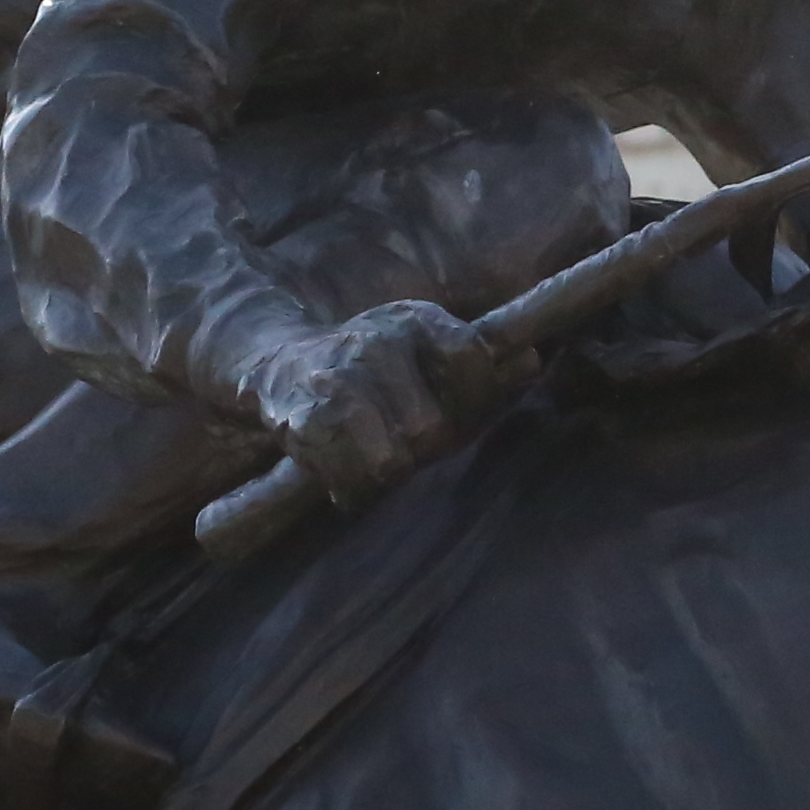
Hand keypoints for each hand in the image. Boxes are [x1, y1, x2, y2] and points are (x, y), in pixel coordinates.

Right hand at [238, 300, 513, 504]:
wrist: (282, 365)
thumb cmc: (380, 373)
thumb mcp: (432, 353)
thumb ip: (483, 363)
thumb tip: (528, 362)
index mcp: (417, 320)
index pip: (469, 358)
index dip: (470, 395)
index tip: (450, 403)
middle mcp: (377, 341)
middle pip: (431, 430)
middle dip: (424, 445)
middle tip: (404, 436)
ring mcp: (338, 379)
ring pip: (392, 463)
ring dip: (387, 470)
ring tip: (374, 453)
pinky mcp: (303, 418)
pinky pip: (352, 480)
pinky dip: (352, 489)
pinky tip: (346, 472)